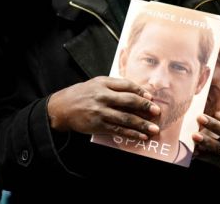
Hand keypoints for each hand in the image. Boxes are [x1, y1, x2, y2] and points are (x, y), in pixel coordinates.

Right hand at [46, 76, 160, 139]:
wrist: (61, 108)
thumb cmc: (83, 94)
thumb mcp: (97, 83)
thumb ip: (116, 85)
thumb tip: (139, 92)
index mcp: (104, 83)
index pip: (127, 86)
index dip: (141, 91)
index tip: (151, 97)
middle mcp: (103, 97)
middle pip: (128, 101)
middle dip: (145, 107)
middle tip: (157, 112)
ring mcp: (100, 112)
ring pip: (125, 118)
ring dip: (142, 125)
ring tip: (154, 129)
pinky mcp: (98, 125)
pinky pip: (118, 130)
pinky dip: (131, 134)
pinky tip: (141, 136)